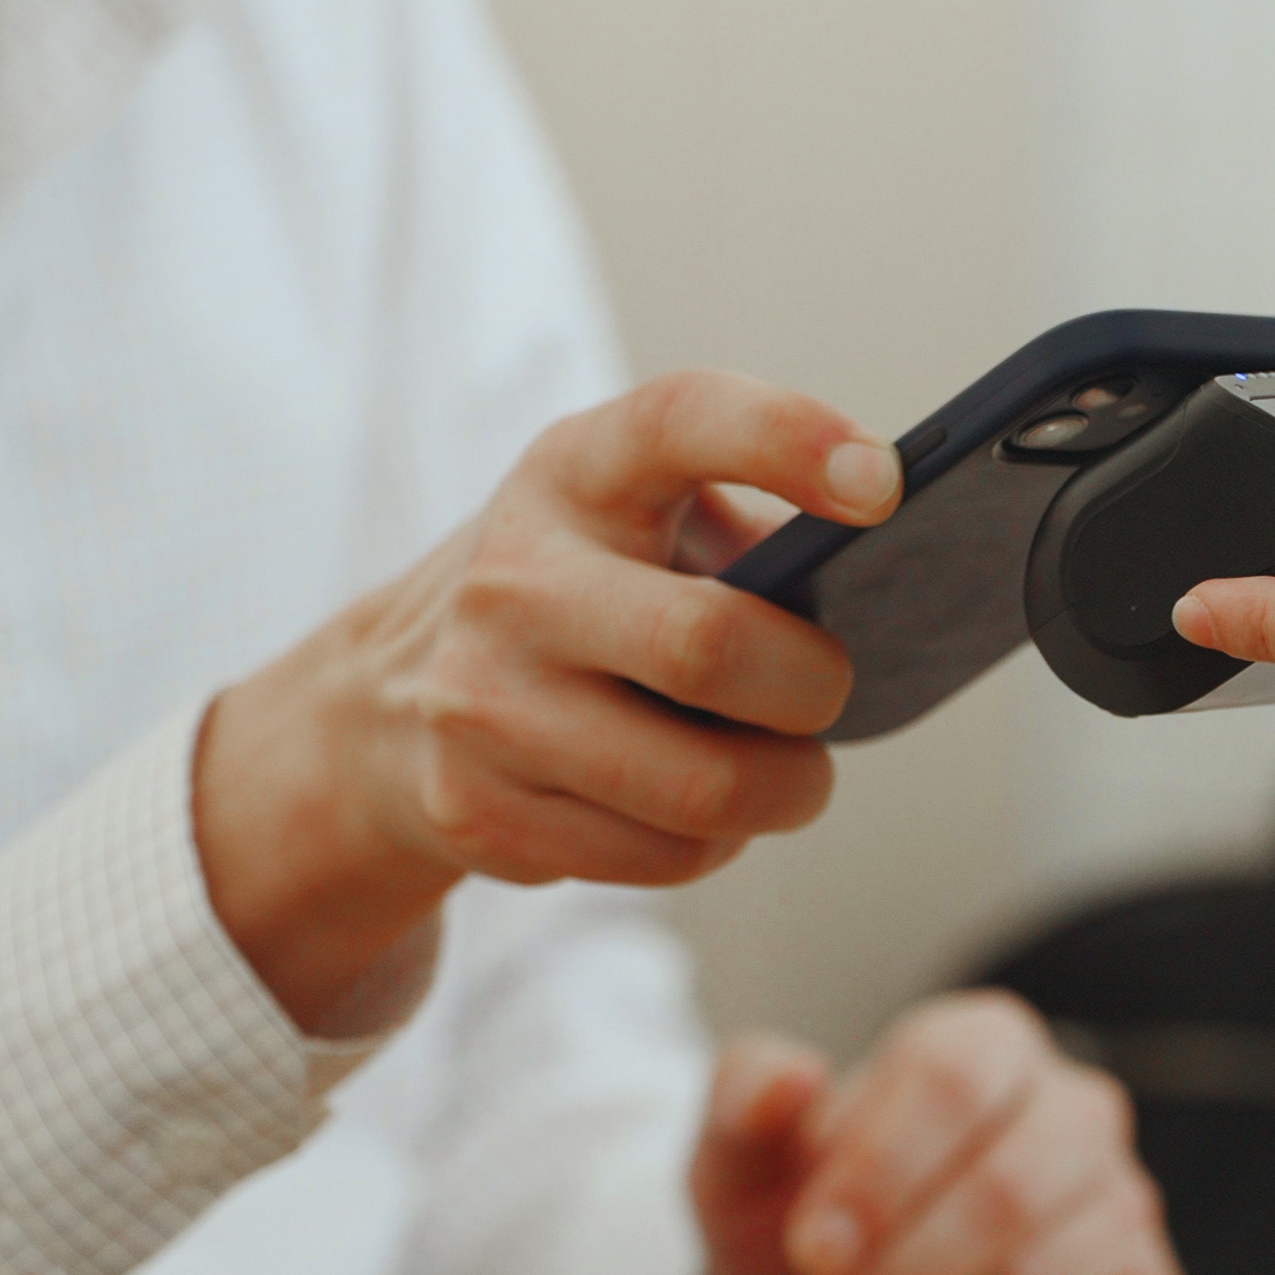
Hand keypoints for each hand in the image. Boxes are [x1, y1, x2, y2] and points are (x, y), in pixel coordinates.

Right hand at [197, 370, 898, 1029]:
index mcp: (575, 472)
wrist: (384, 703)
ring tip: (790, 769)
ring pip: (703, 787)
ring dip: (787, 789)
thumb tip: (889, 587)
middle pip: (710, 647)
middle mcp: (514, 579)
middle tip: (832, 691)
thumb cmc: (581, 590)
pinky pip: (666, 855)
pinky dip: (718, 841)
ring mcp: (482, 701)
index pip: (683, 419)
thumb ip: (750, 531)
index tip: (886, 487)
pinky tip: (701, 808)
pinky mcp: (480, 812)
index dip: (792, 439)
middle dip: (814, 687)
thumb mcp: (638, 516)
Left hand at [687, 993, 1182, 1274]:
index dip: (885, 1173)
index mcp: (985, 1044)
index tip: (812, 1254)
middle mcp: (1072, 1112)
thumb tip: (784, 1081)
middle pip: (1007, 1193)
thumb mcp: (747, 1153)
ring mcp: (1119, 1205)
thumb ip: (747, 1102)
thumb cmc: (810, 1211)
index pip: (955, 1082)